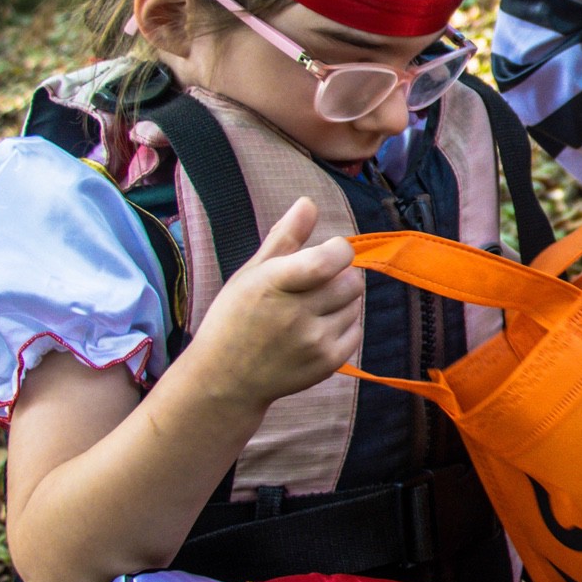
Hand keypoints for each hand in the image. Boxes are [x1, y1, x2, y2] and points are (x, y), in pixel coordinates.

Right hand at [184, 197, 363, 411]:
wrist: (224, 379)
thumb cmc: (234, 319)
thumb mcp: (251, 274)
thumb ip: (284, 238)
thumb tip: (308, 202)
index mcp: (273, 285)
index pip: (328, 259)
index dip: (338, 251)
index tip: (327, 253)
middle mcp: (295, 314)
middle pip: (351, 281)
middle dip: (339, 276)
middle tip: (315, 285)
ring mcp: (313, 342)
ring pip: (356, 305)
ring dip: (341, 302)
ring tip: (311, 310)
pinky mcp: (326, 363)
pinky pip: (356, 331)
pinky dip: (343, 326)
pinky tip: (316, 329)